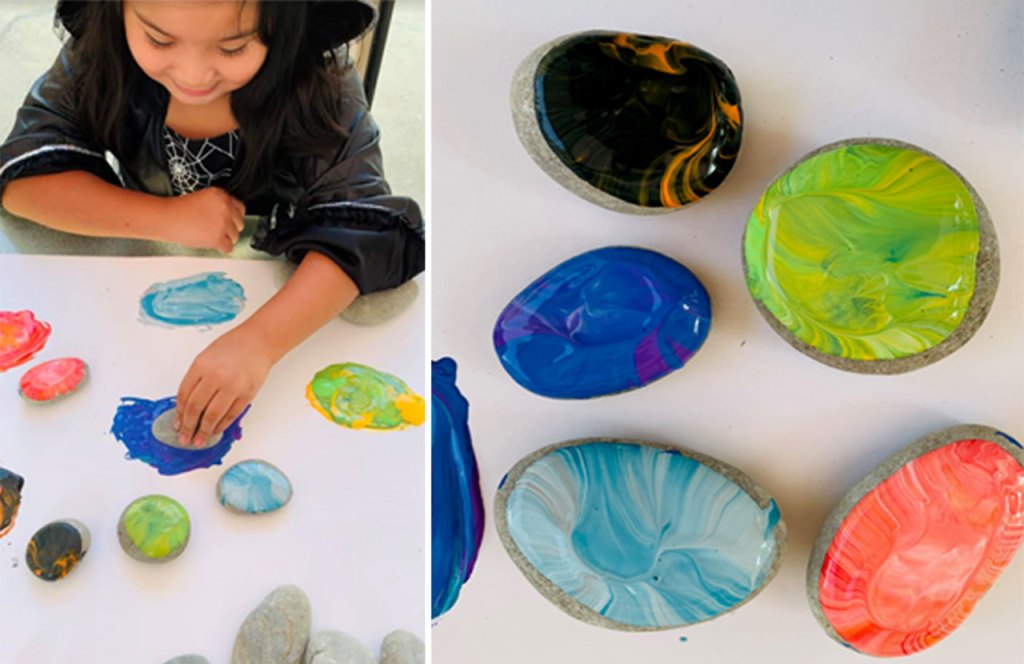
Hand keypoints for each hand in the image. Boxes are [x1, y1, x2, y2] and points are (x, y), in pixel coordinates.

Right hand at [160, 187, 244, 252]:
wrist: (167, 218)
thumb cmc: (179, 210)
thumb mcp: (203, 197)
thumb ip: (219, 204)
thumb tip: (230, 216)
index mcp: (221, 195)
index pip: (240, 208)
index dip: (233, 216)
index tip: (229, 220)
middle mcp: (224, 208)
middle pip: (239, 222)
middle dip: (231, 227)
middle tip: (219, 229)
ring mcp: (222, 223)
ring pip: (235, 235)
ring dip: (226, 237)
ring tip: (213, 235)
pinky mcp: (218, 237)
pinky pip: (229, 247)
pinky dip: (222, 247)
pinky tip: (215, 244)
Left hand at [174, 325, 273, 446]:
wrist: (259, 341)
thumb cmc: (232, 346)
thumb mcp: (206, 358)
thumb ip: (196, 380)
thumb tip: (188, 406)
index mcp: (201, 366)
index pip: (184, 396)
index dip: (179, 413)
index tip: (177, 424)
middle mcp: (215, 377)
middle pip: (196, 408)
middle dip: (188, 426)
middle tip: (184, 438)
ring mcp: (233, 386)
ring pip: (213, 415)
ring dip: (204, 431)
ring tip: (199, 440)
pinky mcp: (247, 394)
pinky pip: (231, 414)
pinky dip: (222, 425)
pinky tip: (216, 430)